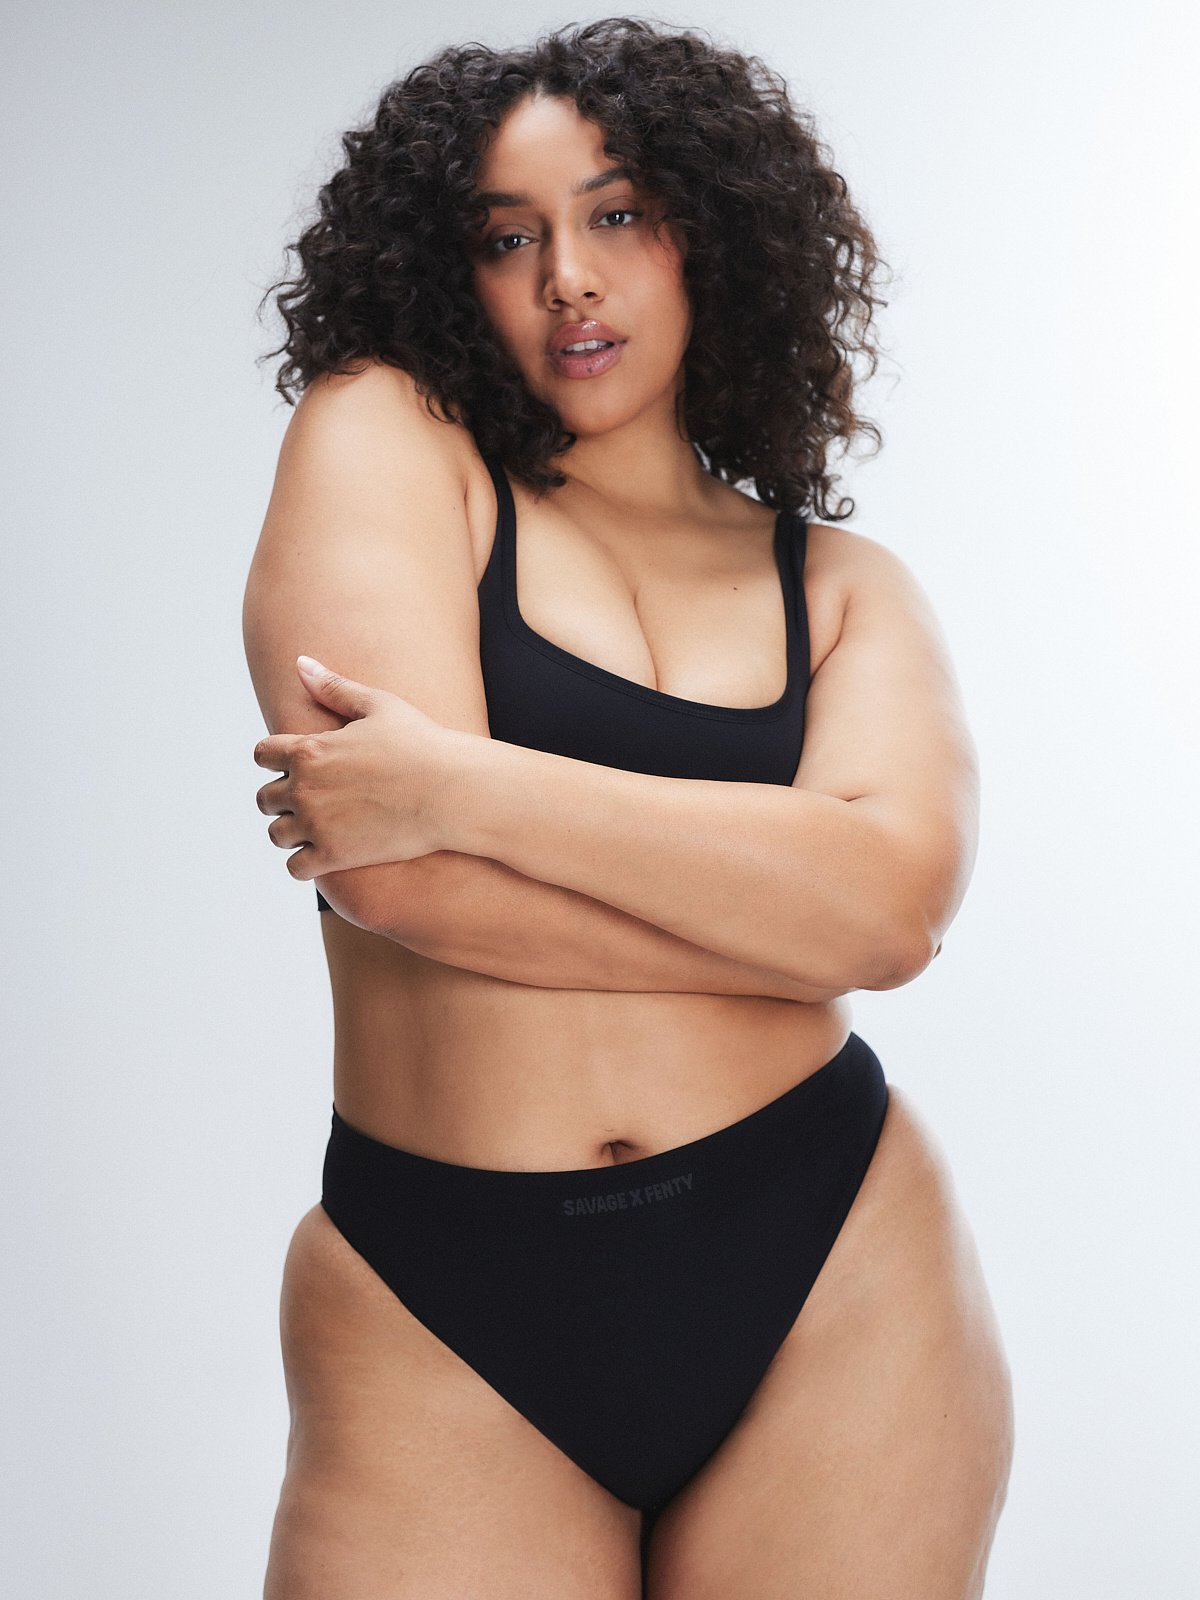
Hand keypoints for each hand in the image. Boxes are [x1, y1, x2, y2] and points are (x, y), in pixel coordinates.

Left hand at [253, 656, 468, 881]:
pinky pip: (297, 868)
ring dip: (290, 831)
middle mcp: (305, 788)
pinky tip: (324, 855)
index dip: (274, 758)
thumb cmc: (423, 743)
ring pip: (277, 834)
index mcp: (309, 749)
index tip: (293, 764)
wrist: (454, 791)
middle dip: (281, 798)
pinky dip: (305, 864)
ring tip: (315, 828)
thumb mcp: (379, 705)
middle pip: (264, 798)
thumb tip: (300, 663)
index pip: (262, 754)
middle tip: (311, 799)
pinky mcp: (336, 856)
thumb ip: (334, 687)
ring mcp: (317, 825)